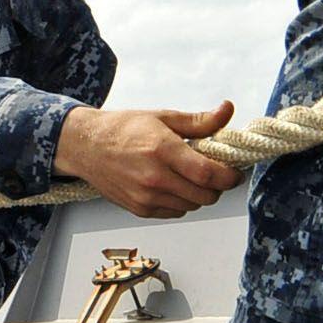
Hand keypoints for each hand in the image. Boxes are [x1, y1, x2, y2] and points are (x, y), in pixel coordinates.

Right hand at [55, 103, 245, 219]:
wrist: (87, 147)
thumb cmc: (124, 129)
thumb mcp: (163, 117)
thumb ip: (199, 121)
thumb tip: (227, 110)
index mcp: (163, 150)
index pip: (208, 174)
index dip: (229, 176)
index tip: (235, 172)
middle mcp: (154, 178)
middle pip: (205, 195)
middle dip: (218, 186)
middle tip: (215, 172)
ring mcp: (146, 197)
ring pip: (192, 206)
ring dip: (200, 194)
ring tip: (192, 176)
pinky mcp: (140, 209)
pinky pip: (175, 212)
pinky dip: (182, 201)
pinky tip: (174, 185)